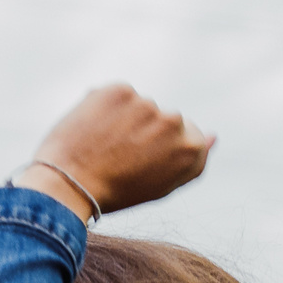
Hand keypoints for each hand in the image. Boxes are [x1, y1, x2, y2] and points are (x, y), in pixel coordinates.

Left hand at [24, 84, 211, 214]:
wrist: (68, 184)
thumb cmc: (115, 192)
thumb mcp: (161, 184)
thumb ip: (193, 159)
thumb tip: (215, 134)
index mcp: (190, 149)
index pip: (188, 135)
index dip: (160, 147)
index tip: (140, 158)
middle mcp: (174, 123)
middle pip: (163, 118)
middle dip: (144, 131)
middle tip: (117, 155)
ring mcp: (147, 104)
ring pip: (139, 106)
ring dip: (124, 118)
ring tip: (102, 145)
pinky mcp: (120, 90)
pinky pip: (118, 95)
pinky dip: (106, 106)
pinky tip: (92, 128)